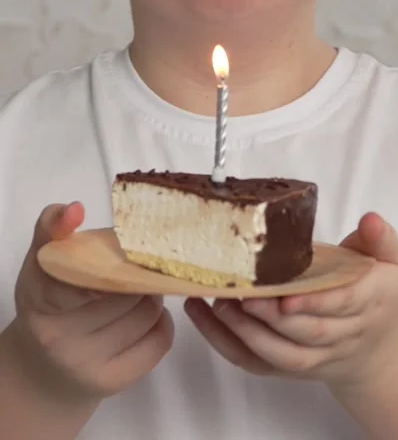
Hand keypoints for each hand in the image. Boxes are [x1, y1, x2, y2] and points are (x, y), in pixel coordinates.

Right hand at [12, 203, 173, 402]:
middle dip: (139, 272)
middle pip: (124, 290)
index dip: (103, 265)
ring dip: (153, 295)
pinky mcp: (111, 381)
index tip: (120, 253)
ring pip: (146, 313)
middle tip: (139, 264)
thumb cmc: (50, 301)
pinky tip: (150, 316)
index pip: (74, 280)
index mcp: (40, 298)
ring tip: (142, 288)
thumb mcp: (43, 262)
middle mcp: (58, 336)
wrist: (44, 369)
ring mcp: (84, 363)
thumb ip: (54, 227)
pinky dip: (162, 323)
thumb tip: (75, 208)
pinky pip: (158, 342)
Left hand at [185, 213, 397, 390]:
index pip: (342, 305)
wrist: (381, 349)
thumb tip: (371, 220)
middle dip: (270, 317)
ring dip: (245, 332)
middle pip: (305, 333)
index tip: (286, 296)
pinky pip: (257, 363)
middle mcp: (343, 335)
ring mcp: (316, 356)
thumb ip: (380, 238)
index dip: (313, 302)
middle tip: (241, 293)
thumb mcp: (391, 259)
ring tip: (218, 301)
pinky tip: (202, 314)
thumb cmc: (379, 292)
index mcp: (369, 304)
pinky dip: (226, 343)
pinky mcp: (291, 367)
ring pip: (280, 355)